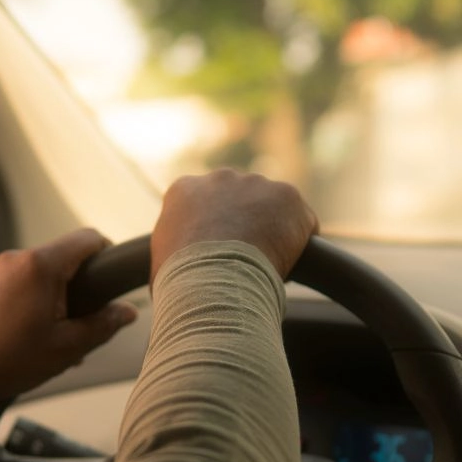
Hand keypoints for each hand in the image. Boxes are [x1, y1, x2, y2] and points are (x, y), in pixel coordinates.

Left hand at [0, 229, 136, 401]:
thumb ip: (103, 324)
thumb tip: (127, 311)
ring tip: (55, 336)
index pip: (87, 238)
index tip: (111, 278)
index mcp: (41, 266)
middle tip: (82, 321)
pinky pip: (19, 283)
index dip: (107, 254)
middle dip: (79, 286)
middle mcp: (17, 259)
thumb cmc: (10, 359)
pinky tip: (32, 334)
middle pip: (63, 257)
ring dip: (55, 296)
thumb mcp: (67, 347)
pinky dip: (32, 300)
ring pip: (40, 272)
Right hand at [151, 169, 318, 282]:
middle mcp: (219, 178)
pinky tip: (288, 264)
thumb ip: (173, 252)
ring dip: (272, 231)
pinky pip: (300, 220)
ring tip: (265, 266)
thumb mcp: (161, 263)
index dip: (212, 231)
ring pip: (271, 208)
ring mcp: (255, 184)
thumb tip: (177, 273)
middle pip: (239, 199)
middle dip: (244, 224)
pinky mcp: (287, 196)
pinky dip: (298, 242)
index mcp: (183, 190)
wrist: (211, 283)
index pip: (203, 205)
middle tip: (244, 260)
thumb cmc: (180, 283)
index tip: (217, 254)